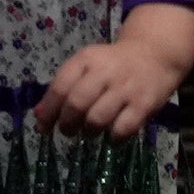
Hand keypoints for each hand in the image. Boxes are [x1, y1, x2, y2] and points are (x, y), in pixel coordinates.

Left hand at [36, 4, 193, 140]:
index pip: (60, 87)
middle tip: (68, 131)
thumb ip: (64, 89)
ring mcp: (125, 89)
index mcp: (85, 60)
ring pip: (97, 119)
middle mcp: (104, 72)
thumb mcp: (86, 67)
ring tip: (90, 132)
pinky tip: (112, 135)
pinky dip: (113, 138)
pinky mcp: (144, 104)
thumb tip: (40, 116)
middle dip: (67, 124)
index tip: (43, 128)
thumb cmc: (112, 65)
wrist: (154, 55)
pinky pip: (122, 129)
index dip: (48, 112)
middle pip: (76, 105)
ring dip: (89, 132)